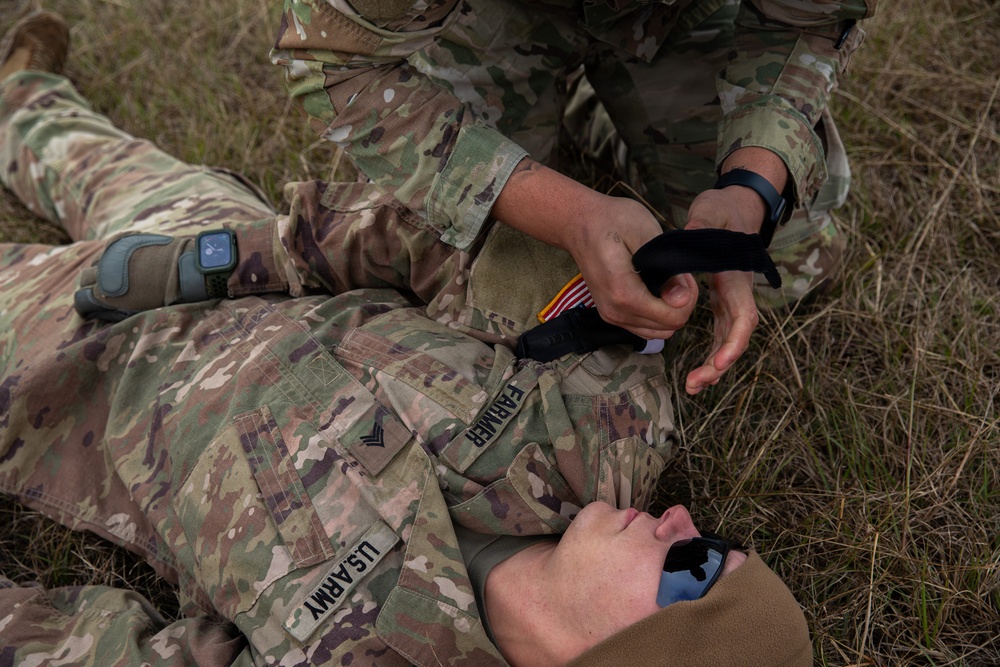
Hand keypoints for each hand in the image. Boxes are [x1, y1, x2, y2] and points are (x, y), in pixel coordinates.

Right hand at [74, 232, 205, 320]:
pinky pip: (110, 248)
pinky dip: (112, 256)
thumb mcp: (136, 311)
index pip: (80, 299)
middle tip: (103, 294)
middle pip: (86, 279)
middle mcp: (102, 270)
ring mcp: (112, 252)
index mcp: (104, 292)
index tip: (90, 310)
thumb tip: (100, 312)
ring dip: (101, 270)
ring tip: (116, 277)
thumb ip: (114, 311)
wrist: (185, 268)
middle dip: (91, 288)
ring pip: (96, 262)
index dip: (85, 307)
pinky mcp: (123, 238)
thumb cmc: (164, 297)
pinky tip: (124, 262)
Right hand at [491, 159, 697, 340]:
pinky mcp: (611, 315)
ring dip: (670, 310)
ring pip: (657, 331)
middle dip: (682, 304)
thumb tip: (682, 299)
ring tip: (668, 282)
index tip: (684, 273)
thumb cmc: (612, 221)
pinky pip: (644, 327)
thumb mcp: (645, 233)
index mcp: (624, 293)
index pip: (672, 317)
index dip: (688, 297)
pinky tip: (656, 290)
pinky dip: (657, 314)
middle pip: (667, 327)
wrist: (579, 225)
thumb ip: (665, 267)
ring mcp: (611, 316)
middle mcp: (616, 312)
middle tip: (678, 275)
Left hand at [682, 187, 763, 394]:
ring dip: (714, 365)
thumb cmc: (724, 209)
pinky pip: (720, 333)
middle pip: (736, 337)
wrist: (738, 207)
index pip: (742, 317)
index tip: (719, 362)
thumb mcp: (711, 211)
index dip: (733, 343)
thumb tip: (690, 234)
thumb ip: (701, 225)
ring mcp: (731, 299)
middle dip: (719, 364)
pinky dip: (711, 353)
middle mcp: (738, 293)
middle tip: (695, 384)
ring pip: (728, 340)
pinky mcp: (722, 301)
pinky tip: (698, 371)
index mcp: (736, 277)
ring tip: (693, 386)